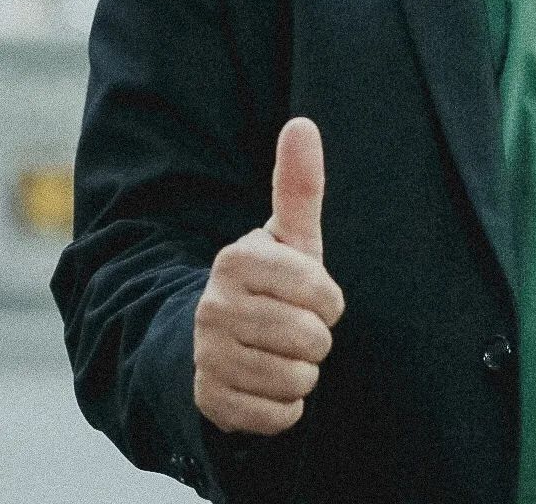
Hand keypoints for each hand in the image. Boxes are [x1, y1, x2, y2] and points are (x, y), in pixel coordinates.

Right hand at [194, 117, 344, 435]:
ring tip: (280, 352)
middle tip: (295, 327)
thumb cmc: (269, 282)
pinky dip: (284, 406)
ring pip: (297, 378)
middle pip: (311, 338)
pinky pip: (279, 415)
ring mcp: (206, 356)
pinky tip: (265, 383)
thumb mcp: (288, 237)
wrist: (212, 343)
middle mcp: (214, 306)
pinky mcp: (209, 402)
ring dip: (301, 371)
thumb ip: (299, 185)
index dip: (329, 299)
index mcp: (237, 260)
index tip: (313, 295)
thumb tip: (301, 122)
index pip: (320, 291)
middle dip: (317, 338)